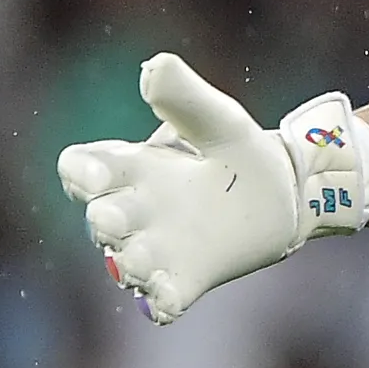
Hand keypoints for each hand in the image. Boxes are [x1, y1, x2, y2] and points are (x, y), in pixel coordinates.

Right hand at [58, 54, 368, 324]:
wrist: (287, 193)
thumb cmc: (239, 152)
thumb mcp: (219, 121)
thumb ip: (186, 98)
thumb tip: (154, 66)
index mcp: (131, 169)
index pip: (83, 170)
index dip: (81, 173)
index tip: (94, 171)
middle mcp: (134, 212)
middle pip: (101, 219)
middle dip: (105, 220)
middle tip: (117, 217)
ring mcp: (156, 250)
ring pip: (126, 263)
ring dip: (129, 264)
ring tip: (139, 260)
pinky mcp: (185, 280)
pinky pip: (162, 300)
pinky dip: (160, 301)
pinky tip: (167, 301)